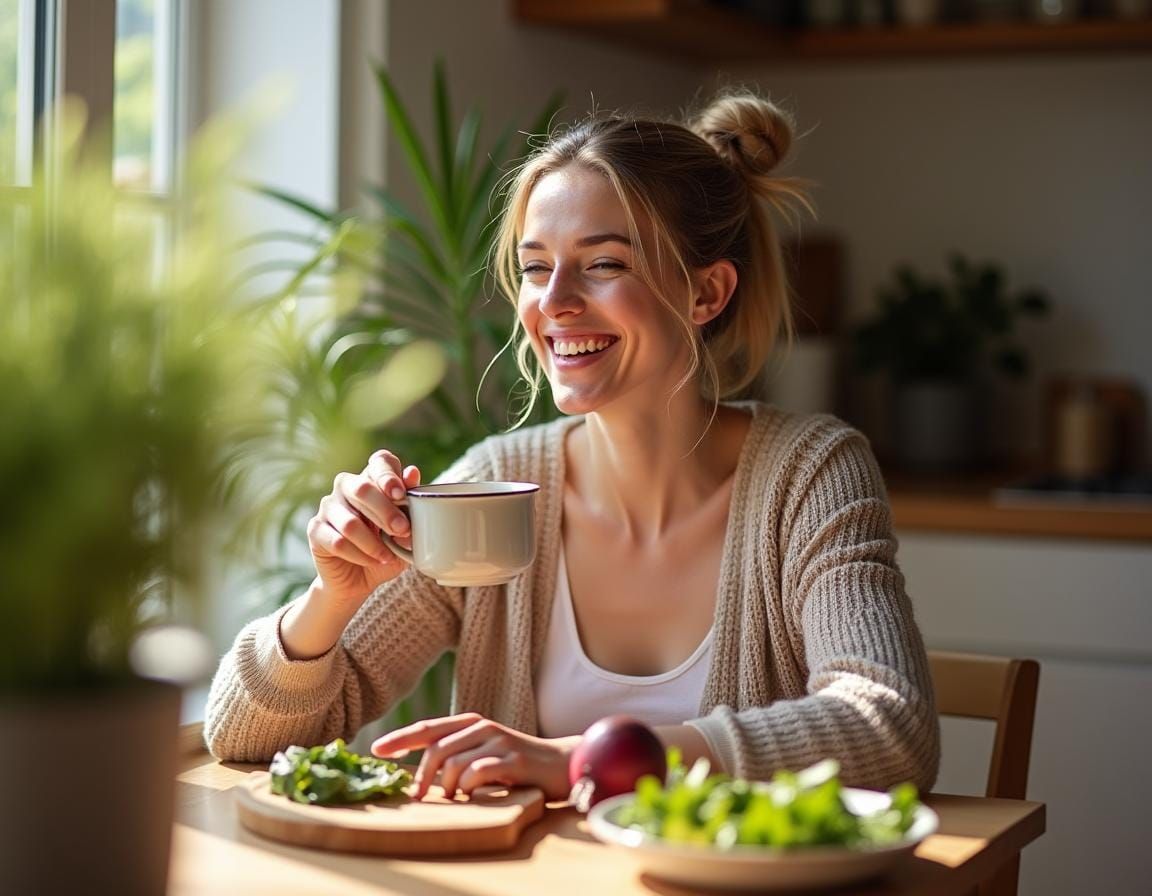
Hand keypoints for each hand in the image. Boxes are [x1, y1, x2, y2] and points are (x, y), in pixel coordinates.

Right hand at [306, 449, 420, 609]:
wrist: (359, 581)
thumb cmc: (386, 550)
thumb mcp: (405, 532)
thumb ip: (410, 505)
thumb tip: (413, 472)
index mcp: (372, 479)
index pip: (379, 462)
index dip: (388, 475)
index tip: (400, 494)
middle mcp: (347, 486)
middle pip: (362, 488)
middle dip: (386, 511)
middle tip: (403, 530)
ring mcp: (328, 506)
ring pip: (350, 522)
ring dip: (374, 543)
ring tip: (388, 556)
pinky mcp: (315, 529)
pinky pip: (338, 542)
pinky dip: (360, 555)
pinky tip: (372, 561)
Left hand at [370, 713, 579, 801]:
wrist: (561, 763)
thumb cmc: (517, 763)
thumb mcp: (484, 752)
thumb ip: (458, 754)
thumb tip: (422, 774)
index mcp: (471, 723)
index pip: (427, 728)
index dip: (399, 739)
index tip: (375, 751)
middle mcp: (482, 727)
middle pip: (436, 749)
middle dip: (422, 777)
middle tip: (419, 797)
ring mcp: (498, 741)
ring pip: (454, 764)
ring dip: (448, 787)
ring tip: (455, 797)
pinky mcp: (512, 759)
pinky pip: (477, 773)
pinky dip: (469, 787)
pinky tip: (473, 794)